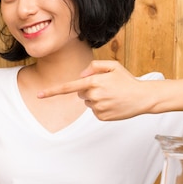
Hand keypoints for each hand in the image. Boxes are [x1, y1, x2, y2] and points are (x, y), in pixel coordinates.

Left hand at [37, 60, 152, 120]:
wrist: (143, 97)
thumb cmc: (127, 80)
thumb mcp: (113, 66)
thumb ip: (95, 66)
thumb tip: (82, 75)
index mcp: (94, 82)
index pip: (68, 87)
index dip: (52, 91)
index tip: (39, 95)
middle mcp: (94, 95)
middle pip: (80, 93)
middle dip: (89, 90)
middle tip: (106, 88)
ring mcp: (98, 108)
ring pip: (88, 103)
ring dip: (96, 99)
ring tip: (112, 96)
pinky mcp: (102, 117)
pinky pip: (95, 111)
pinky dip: (102, 108)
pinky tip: (113, 104)